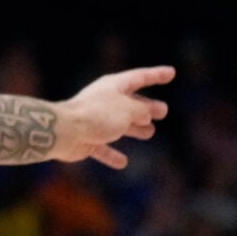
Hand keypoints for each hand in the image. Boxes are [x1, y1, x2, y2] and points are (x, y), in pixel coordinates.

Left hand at [54, 65, 174, 168]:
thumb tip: (145, 117)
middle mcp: (105, 101)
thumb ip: (142, 111)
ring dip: (134, 128)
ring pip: (120, 125)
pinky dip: (112, 155)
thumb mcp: (128, 109)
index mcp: (114, 87)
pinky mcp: (87, 140)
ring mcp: (95, 121)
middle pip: (131, 103)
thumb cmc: (98, 115)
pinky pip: (103, 148)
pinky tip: (122, 163)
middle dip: (147, 107)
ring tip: (149, 132)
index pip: (140, 78)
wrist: (65, 132)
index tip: (171, 72)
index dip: (157, 75)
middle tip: (163, 111)